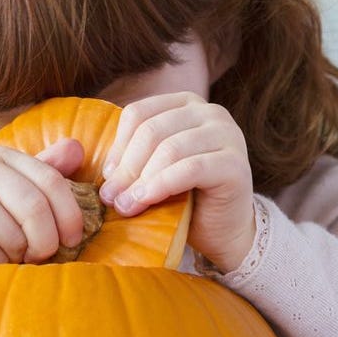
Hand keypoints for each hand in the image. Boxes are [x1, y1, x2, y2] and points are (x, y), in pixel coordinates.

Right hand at [0, 139, 84, 330]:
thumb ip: (37, 170)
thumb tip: (78, 148)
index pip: (51, 182)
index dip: (70, 213)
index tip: (73, 237)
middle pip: (38, 211)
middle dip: (47, 242)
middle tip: (40, 255)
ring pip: (19, 239)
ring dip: (18, 258)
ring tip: (0, 254)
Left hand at [98, 93, 254, 272]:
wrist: (223, 231)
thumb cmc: (184, 198)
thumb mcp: (153, 169)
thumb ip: (132, 157)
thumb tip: (102, 170)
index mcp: (185, 104)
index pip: (139, 113)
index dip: (117, 146)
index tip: (107, 176)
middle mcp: (210, 112)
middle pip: (152, 130)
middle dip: (126, 167)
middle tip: (109, 196)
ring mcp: (228, 135)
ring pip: (170, 149)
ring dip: (140, 180)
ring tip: (123, 205)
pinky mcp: (235, 164)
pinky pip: (190, 169)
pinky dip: (161, 186)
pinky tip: (144, 201)